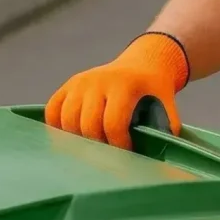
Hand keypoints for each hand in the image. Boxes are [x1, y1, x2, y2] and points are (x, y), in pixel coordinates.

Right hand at [45, 32, 189, 148]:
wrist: (143, 63)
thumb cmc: (154, 89)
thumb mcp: (167, 102)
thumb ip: (167, 126)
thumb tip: (165, 155)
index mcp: (123, 84)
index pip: (112, 122)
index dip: (118, 144)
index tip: (126, 154)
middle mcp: (97, 81)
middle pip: (87, 124)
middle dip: (98, 146)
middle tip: (108, 155)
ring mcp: (79, 82)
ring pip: (67, 120)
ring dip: (77, 140)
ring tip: (92, 148)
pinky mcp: (68, 85)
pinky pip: (52, 110)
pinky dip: (57, 127)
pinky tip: (71, 138)